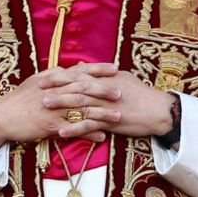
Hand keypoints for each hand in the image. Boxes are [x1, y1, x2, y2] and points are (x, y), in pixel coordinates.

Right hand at [0, 63, 121, 147]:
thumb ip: (57, 75)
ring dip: (102, 113)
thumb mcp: (37, 81)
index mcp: (52, 79)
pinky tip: (102, 136)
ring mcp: (52, 108)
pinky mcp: (49, 125)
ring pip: (81, 108)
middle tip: (121, 92)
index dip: (98, 69)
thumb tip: (76, 68)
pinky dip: (88, 133)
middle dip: (104, 89)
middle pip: (83, 88)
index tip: (115, 68)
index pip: (79, 71)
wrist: (2, 116)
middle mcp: (54, 91)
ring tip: (118, 116)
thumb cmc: (19, 99)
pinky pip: (73, 129)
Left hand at [51, 70, 174, 138]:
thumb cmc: (140, 93)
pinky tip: (61, 132)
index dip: (59, 75)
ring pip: (80, 104)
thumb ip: (98, 72)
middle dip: (55, 88)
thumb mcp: (120, 78)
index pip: (78, 74)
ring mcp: (107, 106)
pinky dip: (75, 128)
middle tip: (37, 89)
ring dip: (61, 106)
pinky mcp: (111, 122)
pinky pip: (90, 125)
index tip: (43, 76)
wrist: (160, 111)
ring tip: (44, 107)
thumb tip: (80, 64)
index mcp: (105, 78)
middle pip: (75, 87)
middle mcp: (104, 90)